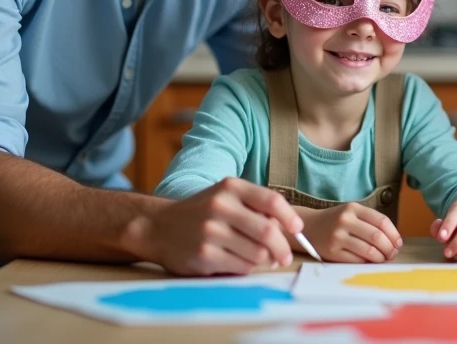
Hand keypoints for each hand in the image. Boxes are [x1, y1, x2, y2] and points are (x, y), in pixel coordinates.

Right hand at [128, 177, 301, 274]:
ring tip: (261, 260)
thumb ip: (254, 205)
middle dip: (282, 248)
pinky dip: (248, 268)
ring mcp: (211, 232)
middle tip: (284, 257)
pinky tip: (241, 263)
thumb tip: (288, 226)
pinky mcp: (203, 255)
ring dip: (264, 260)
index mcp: (230, 187)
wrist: (158, 227)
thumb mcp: (225, 196)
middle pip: (267, 231)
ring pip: (256, 253)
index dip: (290, 217)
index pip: (271, 201)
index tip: (298, 229)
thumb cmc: (201, 212)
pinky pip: (241, 267)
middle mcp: (220, 206)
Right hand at [302, 202, 402, 262]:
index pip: (382, 221)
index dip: (394, 234)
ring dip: (381, 258)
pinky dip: (367, 262)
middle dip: (389, 248)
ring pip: (369, 250)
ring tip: (384, 259)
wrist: (309, 227)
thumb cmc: (336, 221)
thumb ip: (370, 222)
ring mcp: (337, 236)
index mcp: (353, 208)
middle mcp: (345, 220)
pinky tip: (370, 262)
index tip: (398, 243)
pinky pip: (356, 260)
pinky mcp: (332, 252)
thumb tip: (394, 241)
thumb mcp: (351, 213)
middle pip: (377, 236)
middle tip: (392, 254)